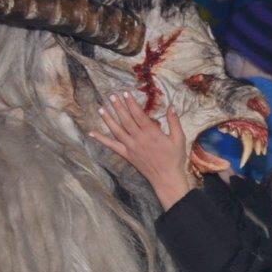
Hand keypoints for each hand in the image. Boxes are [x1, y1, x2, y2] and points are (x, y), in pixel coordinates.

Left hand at [89, 92, 194, 209]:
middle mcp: (139, 138)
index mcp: (152, 133)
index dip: (131, 103)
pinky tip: (92, 133)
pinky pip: (112, 146)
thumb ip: (174, 122)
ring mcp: (131, 147)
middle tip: (112, 96)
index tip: (126, 93)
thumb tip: (171, 106)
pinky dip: (101, 139)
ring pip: (117, 130)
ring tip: (101, 108)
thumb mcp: (179, 138)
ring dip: (108, 119)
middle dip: (118, 107)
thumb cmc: (175, 158)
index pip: (138, 114)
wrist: (166, 178)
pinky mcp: (127, 155)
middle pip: (126, 120)